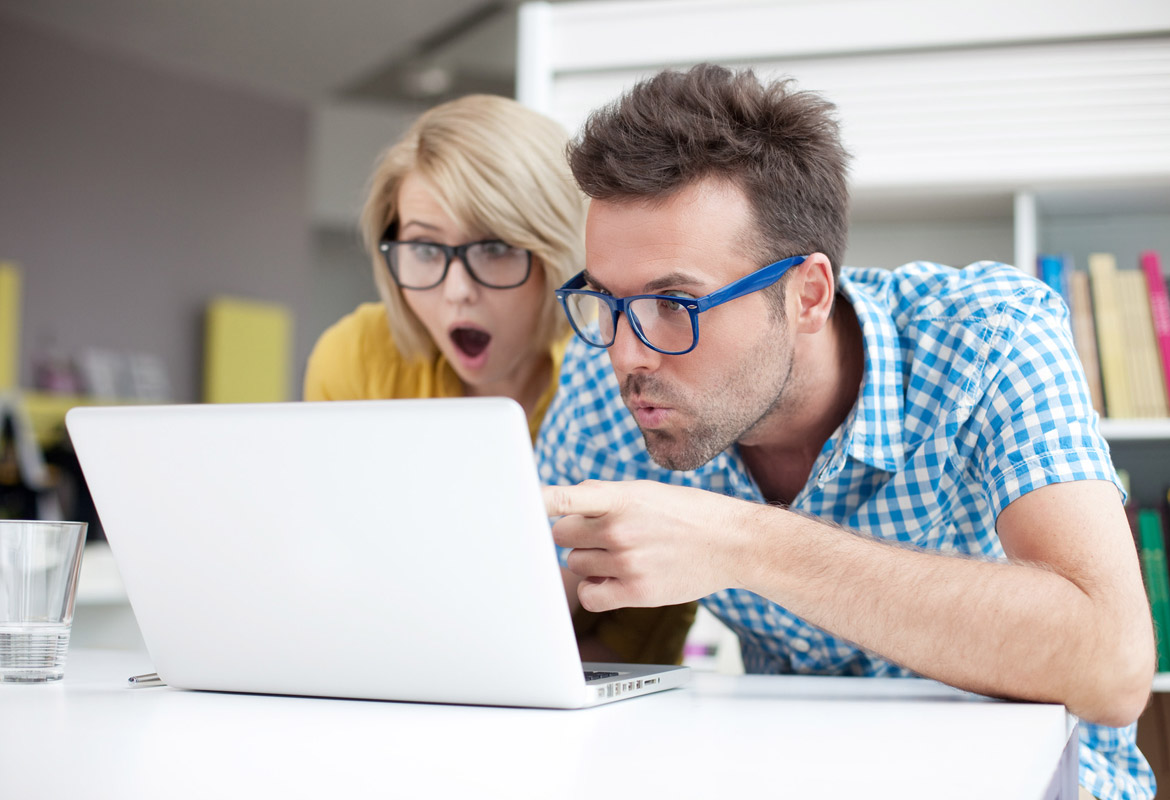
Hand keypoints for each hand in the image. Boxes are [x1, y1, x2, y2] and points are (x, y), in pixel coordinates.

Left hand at [543, 479, 752, 611]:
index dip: (536, 502)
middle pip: (560, 536)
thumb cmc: (686, 514)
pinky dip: (594, 589)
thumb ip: (603, 498)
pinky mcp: (636, 591)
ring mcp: (627, 561)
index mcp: (621, 496)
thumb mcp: (645, 492)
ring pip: (574, 564)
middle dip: (574, 535)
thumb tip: (562, 507)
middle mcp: (620, 528)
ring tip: (621, 554)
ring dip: (588, 561)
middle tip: (602, 534)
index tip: (513, 503)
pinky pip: (589, 595)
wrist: (732, 543)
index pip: (566, 497)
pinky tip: (612, 579)